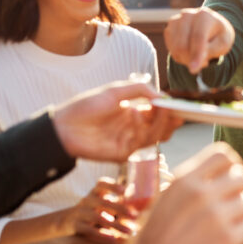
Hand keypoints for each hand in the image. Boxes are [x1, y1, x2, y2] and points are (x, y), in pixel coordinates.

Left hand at [51, 81, 182, 162]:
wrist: (64, 125)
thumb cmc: (87, 106)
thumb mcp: (116, 91)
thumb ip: (140, 90)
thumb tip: (163, 95)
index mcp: (134, 114)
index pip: (158, 115)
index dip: (169, 110)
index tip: (178, 104)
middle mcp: (134, 129)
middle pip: (161, 129)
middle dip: (171, 120)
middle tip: (177, 111)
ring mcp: (129, 142)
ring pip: (155, 137)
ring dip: (160, 123)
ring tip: (159, 109)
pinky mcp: (122, 153)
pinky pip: (140, 143)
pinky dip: (141, 127)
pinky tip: (135, 113)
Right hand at [69, 177, 139, 243]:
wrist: (64, 221)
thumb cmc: (89, 211)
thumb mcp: (99, 204)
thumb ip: (114, 204)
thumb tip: (138, 209)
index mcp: (94, 193)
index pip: (101, 184)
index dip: (112, 186)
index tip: (124, 191)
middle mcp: (87, 201)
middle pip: (103, 202)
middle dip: (120, 209)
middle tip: (135, 216)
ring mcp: (80, 212)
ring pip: (98, 218)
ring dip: (116, 225)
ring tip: (129, 232)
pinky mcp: (76, 225)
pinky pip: (89, 230)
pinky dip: (102, 235)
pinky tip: (113, 239)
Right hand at [127, 142, 242, 243]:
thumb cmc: (154, 237)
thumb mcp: (165, 198)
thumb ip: (192, 182)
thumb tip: (220, 172)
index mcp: (185, 180)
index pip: (223, 153)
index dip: (231, 164)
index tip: (228, 175)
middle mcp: (203, 194)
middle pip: (242, 175)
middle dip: (238, 188)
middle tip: (228, 202)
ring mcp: (218, 218)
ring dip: (241, 211)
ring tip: (226, 222)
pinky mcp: (229, 242)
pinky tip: (228, 237)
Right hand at [164, 7, 234, 74]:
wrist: (211, 26)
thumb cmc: (219, 36)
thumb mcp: (223, 43)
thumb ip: (211, 51)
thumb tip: (196, 62)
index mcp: (204, 15)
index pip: (198, 37)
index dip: (196, 54)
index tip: (194, 70)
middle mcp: (187, 15)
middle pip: (183, 45)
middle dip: (192, 60)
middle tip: (204, 63)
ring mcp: (175, 21)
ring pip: (175, 49)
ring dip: (187, 59)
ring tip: (199, 56)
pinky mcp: (169, 29)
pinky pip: (172, 50)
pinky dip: (181, 56)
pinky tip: (190, 52)